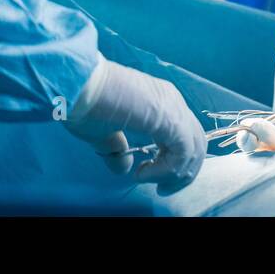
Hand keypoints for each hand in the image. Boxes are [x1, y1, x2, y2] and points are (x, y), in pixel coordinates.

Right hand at [65, 59, 205, 193]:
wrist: (78, 85)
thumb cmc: (86, 103)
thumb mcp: (103, 134)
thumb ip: (117, 151)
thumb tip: (125, 168)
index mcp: (160, 101)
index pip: (185, 135)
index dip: (174, 161)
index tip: (149, 175)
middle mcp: (172, 101)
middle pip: (196, 143)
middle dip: (183, 172)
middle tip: (161, 188)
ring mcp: (174, 108)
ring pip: (194, 150)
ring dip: (175, 173)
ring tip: (148, 179)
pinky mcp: (170, 119)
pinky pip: (182, 153)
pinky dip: (166, 170)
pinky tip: (143, 173)